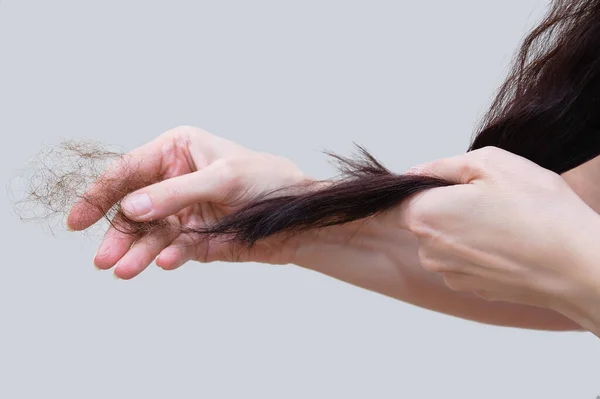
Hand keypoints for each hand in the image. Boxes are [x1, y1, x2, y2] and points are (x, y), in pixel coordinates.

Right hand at [67, 126, 308, 278]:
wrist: (299, 216)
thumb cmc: (266, 180)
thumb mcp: (223, 179)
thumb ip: (177, 193)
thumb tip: (130, 207)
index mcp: (177, 151)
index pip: (129, 171)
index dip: (100, 195)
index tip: (76, 220)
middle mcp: (174, 180)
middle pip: (134, 208)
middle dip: (119, 233)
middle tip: (104, 260)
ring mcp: (183, 211)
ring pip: (150, 233)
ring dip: (138, 252)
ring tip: (125, 271)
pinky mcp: (195, 238)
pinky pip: (174, 248)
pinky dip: (167, 256)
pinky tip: (162, 263)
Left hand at [399, 147, 599, 331]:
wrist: (577, 266)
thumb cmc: (538, 211)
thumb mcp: (491, 164)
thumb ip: (442, 166)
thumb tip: (417, 172)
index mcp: (425, 216)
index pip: (394, 202)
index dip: (415, 189)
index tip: (438, 185)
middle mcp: (428, 251)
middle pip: (423, 219)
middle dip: (446, 205)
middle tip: (488, 197)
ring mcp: (449, 274)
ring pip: (445, 240)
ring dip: (465, 228)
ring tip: (506, 221)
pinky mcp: (471, 289)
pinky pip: (464, 259)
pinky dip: (480, 249)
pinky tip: (510, 243)